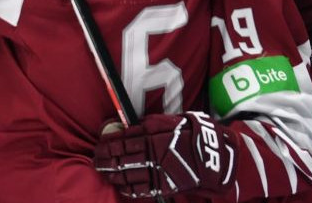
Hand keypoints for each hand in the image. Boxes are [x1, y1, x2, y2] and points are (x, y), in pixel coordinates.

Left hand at [95, 112, 237, 198]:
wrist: (215, 155)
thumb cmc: (192, 134)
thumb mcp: (171, 121)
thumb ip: (149, 124)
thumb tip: (130, 127)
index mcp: (152, 136)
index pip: (122, 141)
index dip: (108, 144)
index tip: (99, 145)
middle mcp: (152, 154)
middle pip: (121, 158)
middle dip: (106, 160)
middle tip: (96, 160)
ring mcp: (158, 171)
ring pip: (128, 174)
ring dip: (113, 174)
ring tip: (103, 172)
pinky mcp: (165, 185)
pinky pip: (142, 188)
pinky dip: (129, 188)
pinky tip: (120, 185)